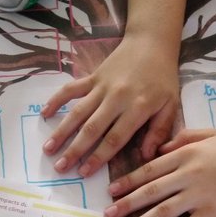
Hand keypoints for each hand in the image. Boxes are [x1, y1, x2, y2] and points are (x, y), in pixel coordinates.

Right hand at [40, 34, 179, 176]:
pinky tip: (44, 114)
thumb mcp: (170, 105)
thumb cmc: (163, 78)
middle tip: (60, 168)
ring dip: (62, 131)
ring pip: (78, 112)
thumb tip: (146, 156)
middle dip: (74, 150)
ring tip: (48, 149)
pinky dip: (57, 100)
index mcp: (137, 108)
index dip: (98, 157)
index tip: (84, 173)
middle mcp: (116, 98)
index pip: (114, 138)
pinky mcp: (92, 77)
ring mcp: (101, 87)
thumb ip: (159, 131)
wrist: (151, 43)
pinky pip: (71, 89)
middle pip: (91, 128)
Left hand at [106, 129, 215, 216]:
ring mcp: (199, 195)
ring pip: (162, 211)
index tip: (111, 190)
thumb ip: (186, 137)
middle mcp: (188, 174)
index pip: (150, 169)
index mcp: (186, 153)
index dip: (128, 181)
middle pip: (150, 191)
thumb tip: (162, 147)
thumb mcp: (214, 135)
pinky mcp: (212, 213)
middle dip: (126, 204)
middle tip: (107, 215)